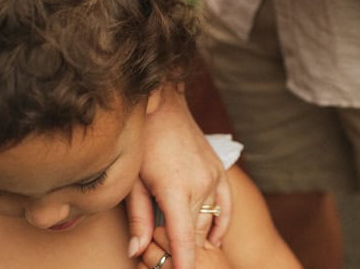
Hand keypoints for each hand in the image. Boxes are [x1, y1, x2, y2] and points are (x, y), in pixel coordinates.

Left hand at [127, 87, 231, 268]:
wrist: (163, 106)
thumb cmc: (143, 143)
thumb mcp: (133, 182)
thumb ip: (138, 218)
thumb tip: (137, 251)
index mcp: (175, 189)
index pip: (182, 237)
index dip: (183, 262)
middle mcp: (199, 184)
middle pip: (196, 233)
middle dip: (186, 253)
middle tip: (170, 264)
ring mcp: (212, 176)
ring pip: (209, 220)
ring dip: (199, 238)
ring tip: (189, 254)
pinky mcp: (218, 170)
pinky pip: (226, 205)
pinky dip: (222, 223)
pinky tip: (216, 239)